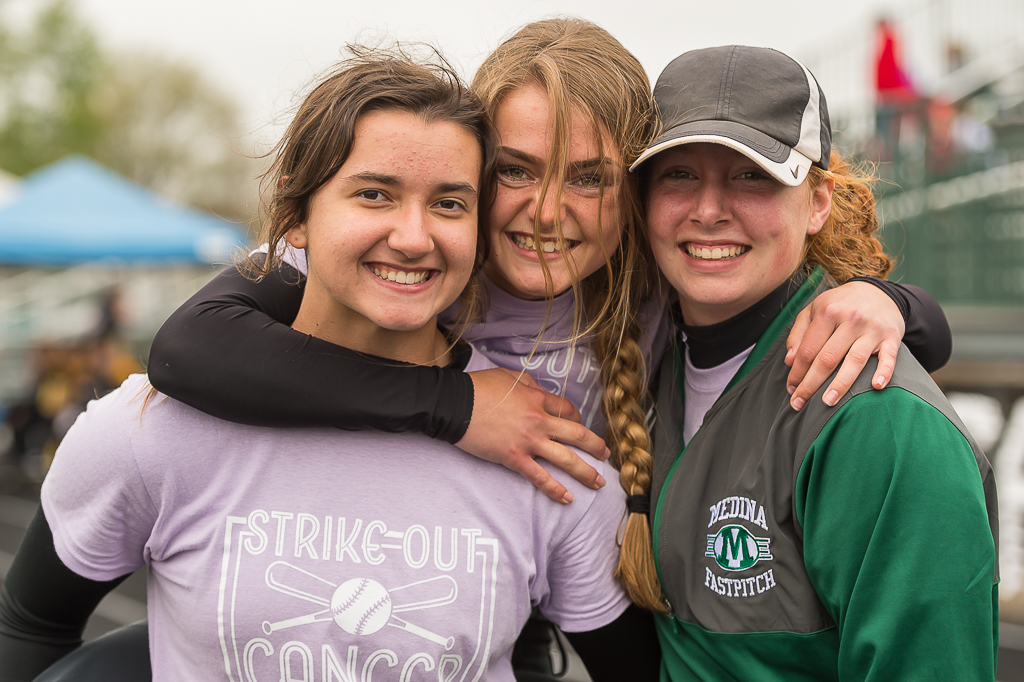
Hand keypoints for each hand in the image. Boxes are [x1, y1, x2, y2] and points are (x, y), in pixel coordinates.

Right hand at [456, 367, 609, 503]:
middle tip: (606, 456)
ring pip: (566, 458)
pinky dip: (555, 490)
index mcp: (538, 399)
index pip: (568, 411)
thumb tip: (538, 391)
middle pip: (577, 435)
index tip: (580, 427)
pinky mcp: (514, 458)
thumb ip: (528, 384)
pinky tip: (567, 498)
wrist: (455, 405)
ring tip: (598, 483)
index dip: (578, 420)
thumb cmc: (478, 388)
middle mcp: (539, 420)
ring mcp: (528, 441)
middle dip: (596, 447)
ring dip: (586, 472)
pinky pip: (540, 477)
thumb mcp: (508, 376)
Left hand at [785, 281, 903, 409]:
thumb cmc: (839, 305)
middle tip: (799, 404)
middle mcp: (850, 319)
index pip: (808, 349)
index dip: (797, 372)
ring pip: (854, 360)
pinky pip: (889, 357)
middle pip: (827, 358)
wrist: (878, 292)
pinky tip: (876, 386)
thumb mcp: (813, 310)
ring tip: (827, 403)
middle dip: (811, 384)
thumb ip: (798, 334)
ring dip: (840, 385)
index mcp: (828, 311)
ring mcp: (872, 328)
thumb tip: (789, 361)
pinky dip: (884, 371)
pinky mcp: (892, 336)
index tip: (791, 389)